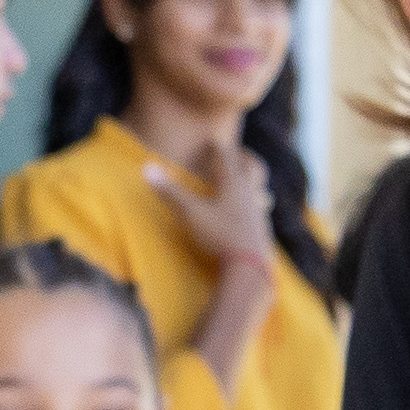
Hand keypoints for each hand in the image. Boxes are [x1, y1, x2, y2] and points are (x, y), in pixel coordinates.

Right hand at [146, 140, 277, 269]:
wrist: (249, 267)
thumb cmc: (218, 235)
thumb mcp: (190, 213)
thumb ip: (170, 191)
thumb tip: (146, 166)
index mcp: (232, 183)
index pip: (225, 157)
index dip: (216, 149)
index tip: (211, 143)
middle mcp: (249, 193)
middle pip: (251, 167)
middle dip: (242, 158)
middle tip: (235, 155)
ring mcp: (259, 212)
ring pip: (258, 189)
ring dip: (251, 182)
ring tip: (244, 183)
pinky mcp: (263, 230)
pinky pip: (260, 211)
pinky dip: (254, 206)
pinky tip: (248, 216)